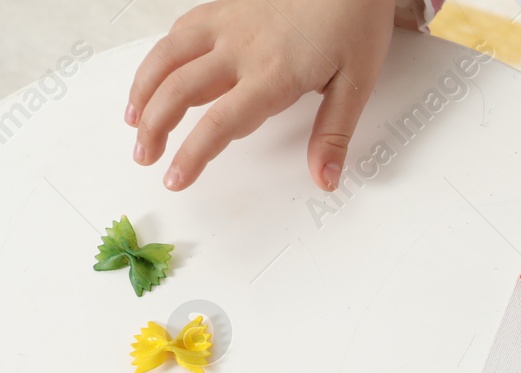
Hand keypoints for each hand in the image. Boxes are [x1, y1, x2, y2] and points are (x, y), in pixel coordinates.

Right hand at [127, 0, 396, 190]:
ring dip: (143, 89)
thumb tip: (324, 179)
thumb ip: (334, 134)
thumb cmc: (354, 23)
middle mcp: (241, 49)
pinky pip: (181, 31)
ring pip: (167, 56)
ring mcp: (227, 24)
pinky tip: (156, 73)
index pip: (220, 124)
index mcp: (273, 75)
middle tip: (144, 156)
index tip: (176, 179)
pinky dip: (160, 55)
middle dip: (154, 128)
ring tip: (134, 119)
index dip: (192, 155)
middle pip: (179, 91)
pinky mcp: (224, 7)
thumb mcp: (357, 85)